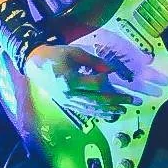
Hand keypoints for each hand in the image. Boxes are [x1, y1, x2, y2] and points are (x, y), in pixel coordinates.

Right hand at [25, 39, 167, 121]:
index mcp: (70, 81)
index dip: (108, 79)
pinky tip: (109, 114)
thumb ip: (94, 62)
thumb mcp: (75, 53)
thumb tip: (111, 70)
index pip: (96, 84)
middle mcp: (69, 95)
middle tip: (133, 100)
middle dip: (117, 101)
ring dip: (110, 110)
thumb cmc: (55, 55)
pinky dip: (98, 113)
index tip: (116, 73)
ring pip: (93, 109)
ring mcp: (68, 102)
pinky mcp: (67, 105)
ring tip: (124, 110)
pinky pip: (85, 111)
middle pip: (98, 100)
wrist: (35, 65)